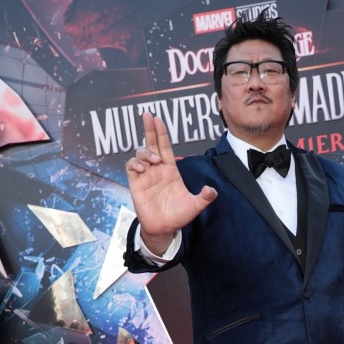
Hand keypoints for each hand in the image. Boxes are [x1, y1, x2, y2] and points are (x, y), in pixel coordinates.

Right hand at [125, 112, 216, 255]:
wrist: (164, 229)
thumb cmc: (178, 216)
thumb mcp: (194, 206)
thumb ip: (204, 197)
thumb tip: (212, 190)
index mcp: (171, 170)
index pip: (165, 146)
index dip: (162, 132)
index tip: (158, 118)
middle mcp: (157, 169)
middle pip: (151, 143)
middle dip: (149, 128)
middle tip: (147, 114)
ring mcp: (146, 175)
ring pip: (140, 154)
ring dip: (146, 152)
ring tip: (154, 160)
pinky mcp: (136, 183)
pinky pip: (131, 166)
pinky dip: (135, 163)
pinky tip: (142, 168)